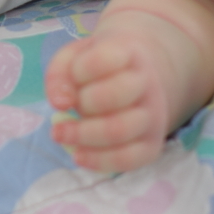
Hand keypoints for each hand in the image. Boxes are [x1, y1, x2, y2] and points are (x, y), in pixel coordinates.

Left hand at [44, 0, 213, 171]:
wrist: (135, 78)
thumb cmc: (97, 68)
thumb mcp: (73, 57)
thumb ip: (59, 74)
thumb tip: (60, 104)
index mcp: (128, 52)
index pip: (104, 58)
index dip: (79, 70)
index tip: (72, 75)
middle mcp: (147, 83)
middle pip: (114, 95)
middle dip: (81, 105)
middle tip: (61, 113)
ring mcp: (154, 115)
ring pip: (120, 130)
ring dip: (82, 135)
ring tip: (59, 134)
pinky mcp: (152, 144)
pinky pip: (128, 159)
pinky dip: (98, 161)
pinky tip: (77, 155)